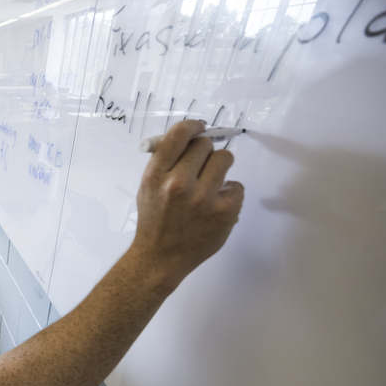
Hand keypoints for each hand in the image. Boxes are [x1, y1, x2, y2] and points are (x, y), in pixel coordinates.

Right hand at [133, 120, 244, 287]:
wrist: (160, 258)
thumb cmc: (154, 221)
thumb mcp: (147, 187)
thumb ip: (164, 162)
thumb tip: (189, 136)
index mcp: (156, 175)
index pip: (179, 134)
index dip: (193, 127)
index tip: (200, 129)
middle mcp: (178, 184)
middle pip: (204, 144)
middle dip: (204, 152)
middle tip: (201, 167)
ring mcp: (203, 199)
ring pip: (225, 158)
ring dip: (220, 167)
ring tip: (211, 184)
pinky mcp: (224, 212)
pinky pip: (237, 185)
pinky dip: (229, 193)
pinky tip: (216, 205)